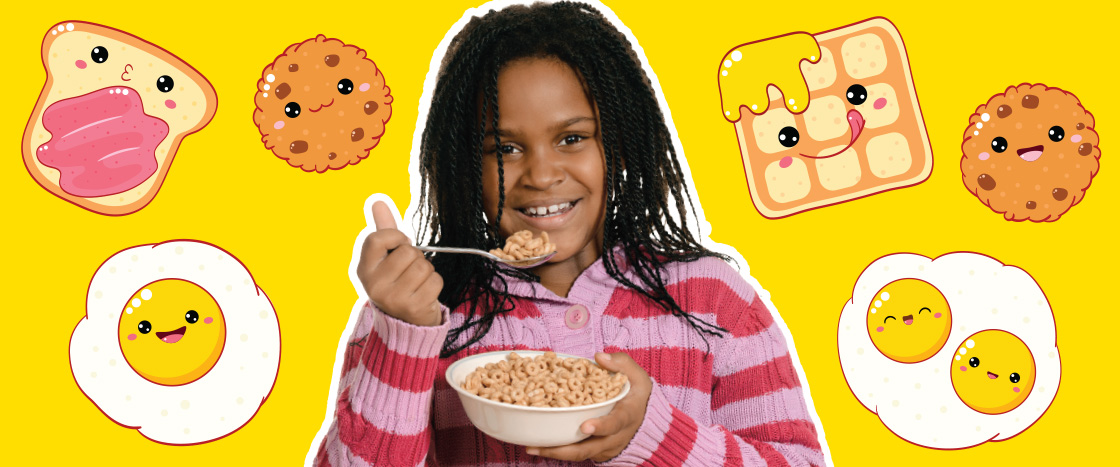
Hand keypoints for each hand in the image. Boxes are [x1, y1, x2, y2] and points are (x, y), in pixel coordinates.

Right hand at [356, 200, 443, 326]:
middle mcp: (375, 285)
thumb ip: (384, 229)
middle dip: (416, 257)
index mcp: (365, 269)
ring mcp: (393, 298)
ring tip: (417, 282)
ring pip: (424, 266)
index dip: (395, 236)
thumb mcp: (385, 257)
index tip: (401, 244)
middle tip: (409, 270)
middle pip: (408, 252)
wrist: (404, 321)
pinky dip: (435, 284)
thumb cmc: (396, 281)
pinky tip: (424, 293)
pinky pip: (435, 281)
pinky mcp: (413, 307)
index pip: (377, 238)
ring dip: (427, 271)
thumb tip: (378, 201)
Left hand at [527, 352, 652, 462]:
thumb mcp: (636, 375)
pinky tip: (538, 445)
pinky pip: (577, 453)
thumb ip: (620, 363)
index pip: (614, 423)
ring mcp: (605, 447)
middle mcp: (615, 436)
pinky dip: (558, 451)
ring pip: (579, 454)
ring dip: (554, 452)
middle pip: (588, 448)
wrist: (643, 416)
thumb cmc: (636, 393)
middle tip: (539, 446)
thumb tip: (599, 357)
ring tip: (531, 447)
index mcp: (626, 416)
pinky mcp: (596, 451)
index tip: (584, 426)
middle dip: (563, 449)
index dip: (600, 426)